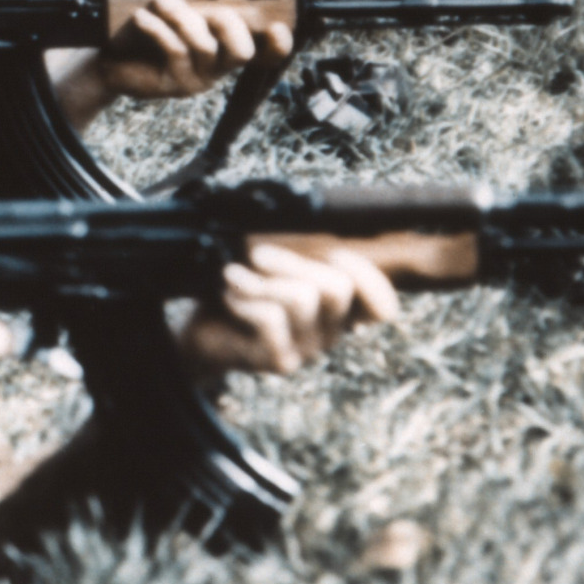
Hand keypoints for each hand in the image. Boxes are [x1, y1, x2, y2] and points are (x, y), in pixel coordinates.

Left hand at [97, 0, 292, 100]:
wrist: (114, 59)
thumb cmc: (151, 29)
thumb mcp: (178, 10)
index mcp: (228, 48)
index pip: (265, 54)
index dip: (278, 45)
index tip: (278, 27)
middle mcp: (220, 68)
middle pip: (242, 53)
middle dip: (228, 23)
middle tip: (208, 6)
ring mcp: (199, 79)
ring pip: (204, 46)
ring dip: (182, 16)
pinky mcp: (174, 84)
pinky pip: (173, 50)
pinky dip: (159, 28)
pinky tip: (142, 16)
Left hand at [182, 239, 397, 375]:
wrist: (203, 334)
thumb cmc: (241, 291)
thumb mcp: (272, 266)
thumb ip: (299, 251)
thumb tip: (316, 223)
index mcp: (336, 306)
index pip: (381, 306)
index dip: (371, 278)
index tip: (337, 254)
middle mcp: (330, 331)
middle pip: (339, 287)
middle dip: (293, 260)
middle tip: (258, 255)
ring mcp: (308, 349)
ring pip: (303, 297)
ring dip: (262, 278)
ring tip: (235, 276)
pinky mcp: (281, 361)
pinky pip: (272, 317)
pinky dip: (245, 297)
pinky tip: (229, 295)